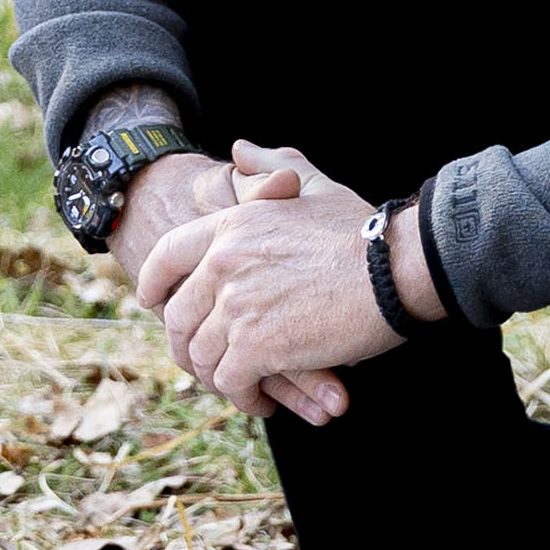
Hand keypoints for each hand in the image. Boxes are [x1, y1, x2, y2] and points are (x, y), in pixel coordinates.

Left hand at [122, 141, 356, 423]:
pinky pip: (230, 382)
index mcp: (231, 225)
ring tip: (243, 386)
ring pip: (202, 354)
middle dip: (189, 345)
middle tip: (211, 362)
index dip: (151, 282)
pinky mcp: (256, 346)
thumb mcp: (312, 187)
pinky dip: (244, 397)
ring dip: (219, 377)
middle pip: (178, 315)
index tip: (151, 302)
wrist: (399, 269)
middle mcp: (223, 263)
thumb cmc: (364, 232)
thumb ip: (270, 165)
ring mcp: (237, 306)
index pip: (166, 254)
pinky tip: (262, 400)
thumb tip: (239, 149)